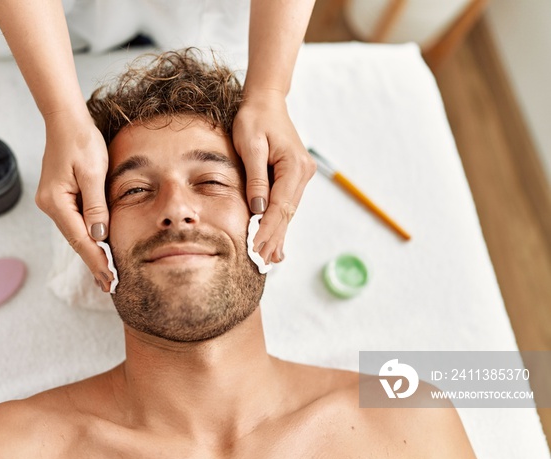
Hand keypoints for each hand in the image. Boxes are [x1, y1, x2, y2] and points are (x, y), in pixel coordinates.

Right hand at [36, 108, 113, 291]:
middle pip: (76, 240)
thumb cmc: (81, 141)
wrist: (66, 120)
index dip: (96, 260)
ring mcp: (52, 201)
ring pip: (75, 232)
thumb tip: (100, 236)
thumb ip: (96, 206)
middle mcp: (50, 205)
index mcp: (56, 201)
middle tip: (109, 286)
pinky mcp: (59, 196)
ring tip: (106, 274)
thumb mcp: (93, 172)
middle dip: (94, 262)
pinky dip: (88, 236)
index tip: (109, 279)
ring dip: (91, 252)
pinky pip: (75, 222)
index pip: (80, 239)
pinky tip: (98, 248)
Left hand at [232, 89, 316, 263]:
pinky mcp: (295, 176)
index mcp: (294, 166)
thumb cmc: (254, 118)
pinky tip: (274, 241)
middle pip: (287, 213)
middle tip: (262, 263)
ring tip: (268, 259)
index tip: (256, 247)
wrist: (266, 101)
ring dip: (277, 234)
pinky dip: (278, 222)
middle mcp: (303, 173)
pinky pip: (286, 204)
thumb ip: (255, 178)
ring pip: (287, 211)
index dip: (268, 229)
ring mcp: (301, 175)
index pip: (280, 206)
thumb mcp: (250, 145)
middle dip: (274, 239)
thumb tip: (257, 209)